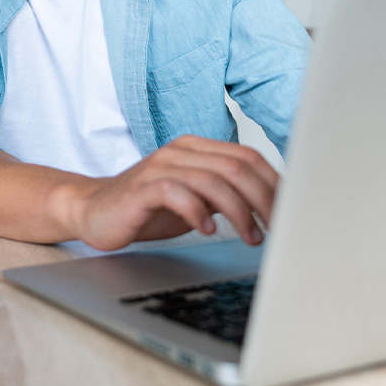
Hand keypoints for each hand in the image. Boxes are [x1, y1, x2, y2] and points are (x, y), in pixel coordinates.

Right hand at [66, 135, 277, 250]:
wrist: (94, 209)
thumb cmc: (147, 207)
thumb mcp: (194, 198)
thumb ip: (225, 194)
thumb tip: (272, 208)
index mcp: (195, 148)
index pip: (247, 156)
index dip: (274, 183)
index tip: (291, 211)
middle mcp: (180, 151)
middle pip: (236, 167)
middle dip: (265, 200)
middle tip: (278, 229)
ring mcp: (160, 166)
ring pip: (213, 180)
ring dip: (239, 212)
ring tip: (251, 237)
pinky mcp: (143, 187)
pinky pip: (178, 193)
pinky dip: (198, 212)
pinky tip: (207, 230)